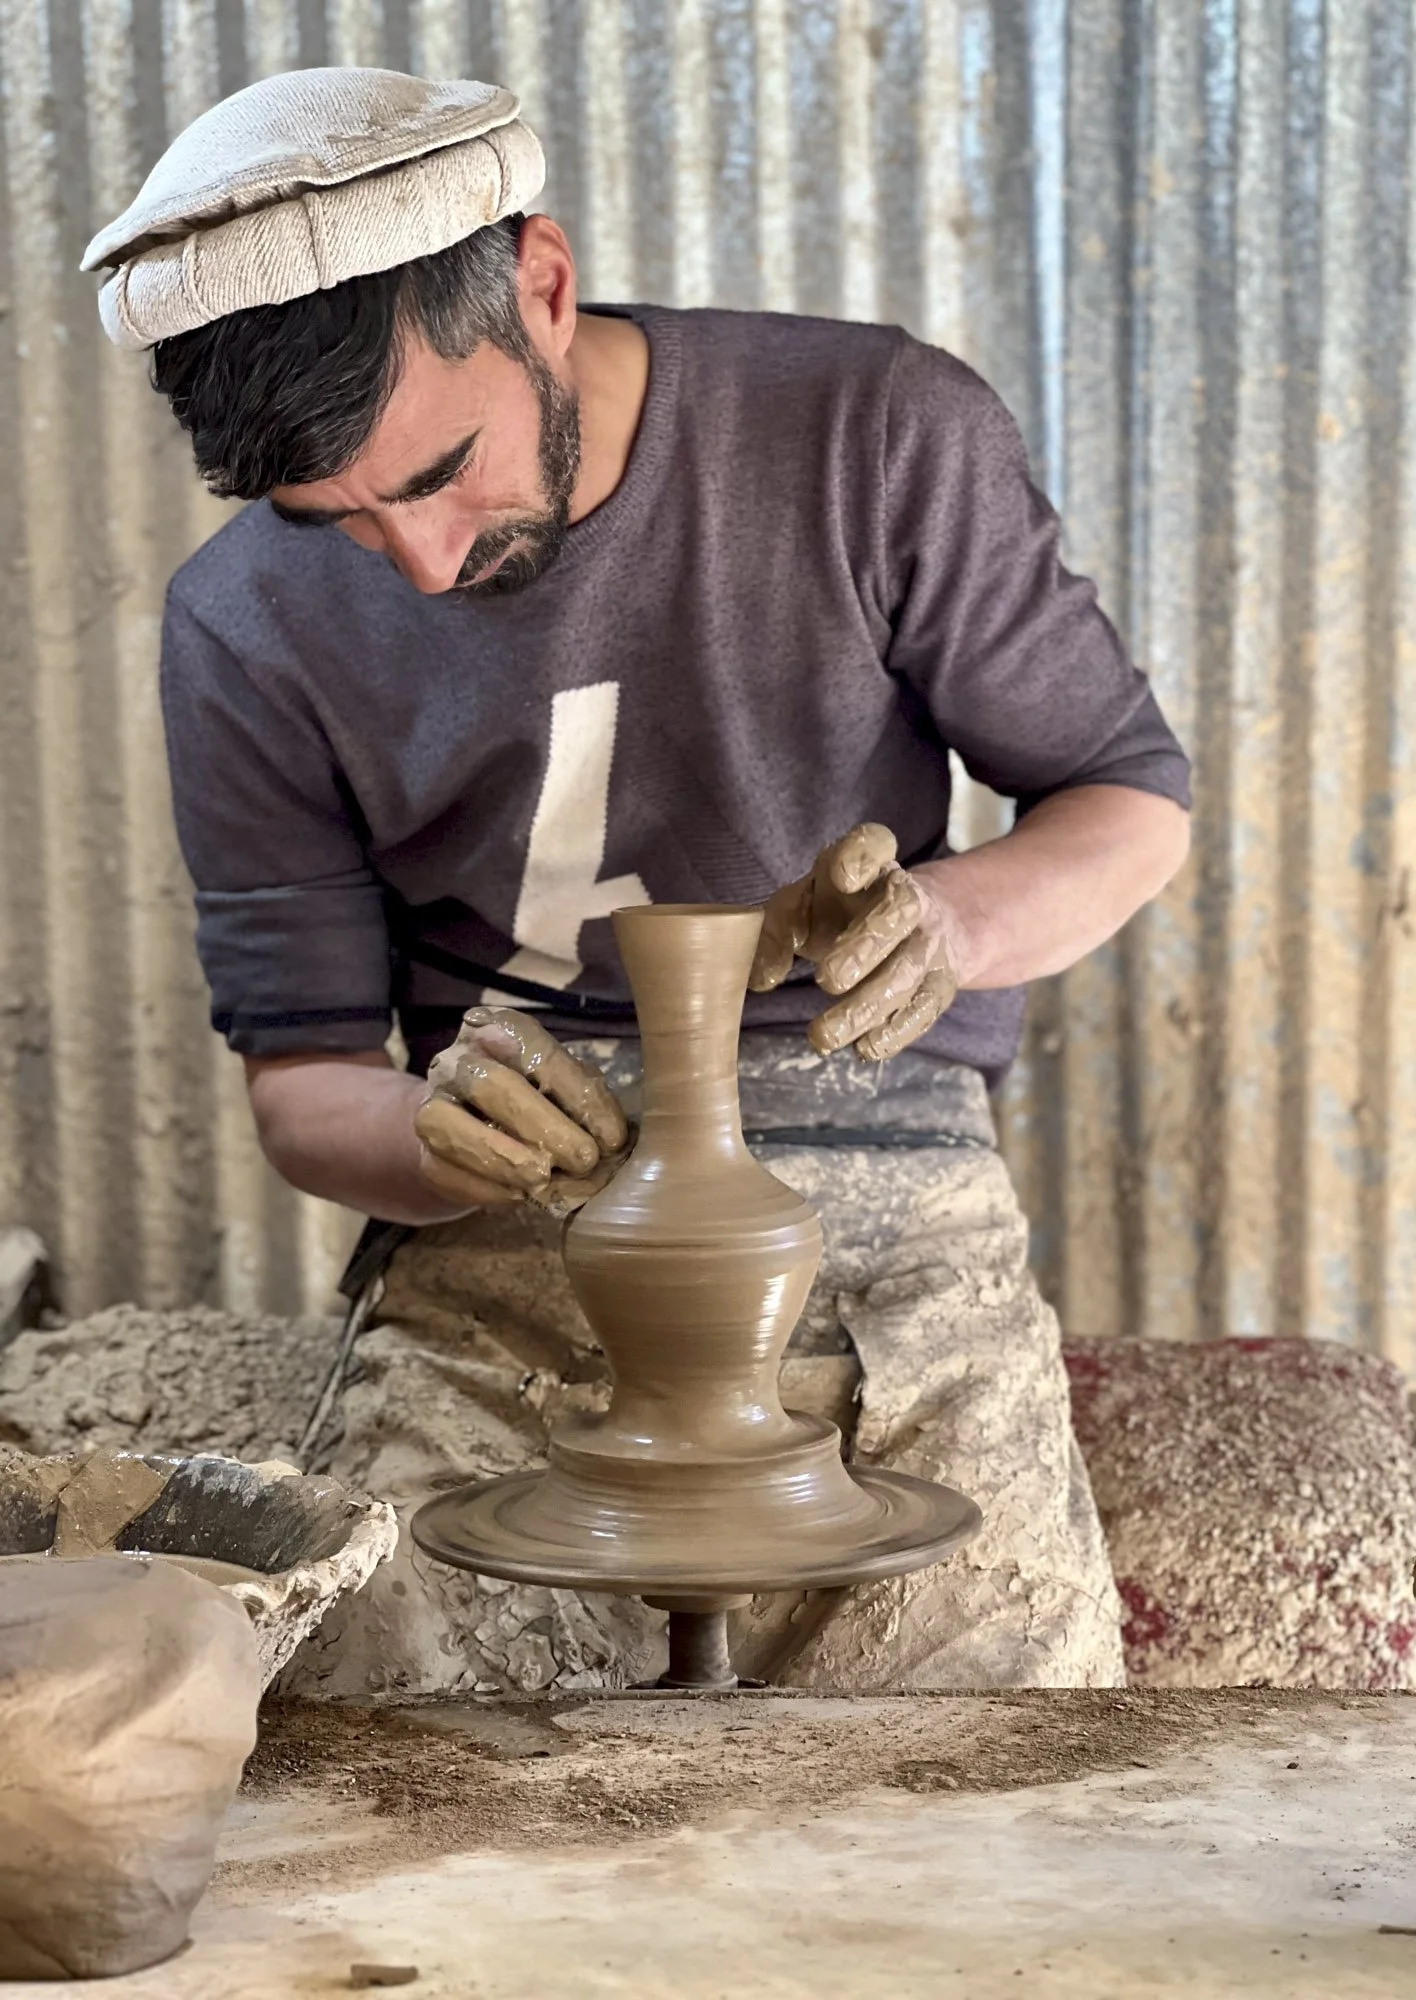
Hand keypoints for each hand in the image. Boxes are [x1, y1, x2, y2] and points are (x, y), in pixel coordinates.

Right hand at [414, 1008, 630, 1215]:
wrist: (471, 1130)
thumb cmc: (535, 1102)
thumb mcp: (563, 1088)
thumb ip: (585, 1102)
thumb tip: (613, 1140)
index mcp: (498, 1031)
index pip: (537, 1053)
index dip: (578, 1096)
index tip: (612, 1136)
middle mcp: (458, 1061)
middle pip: (494, 1086)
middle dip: (544, 1127)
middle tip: (583, 1160)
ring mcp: (431, 1106)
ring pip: (455, 1129)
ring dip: (508, 1159)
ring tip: (546, 1179)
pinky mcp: (423, 1155)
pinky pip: (447, 1172)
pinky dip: (488, 1187)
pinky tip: (519, 1193)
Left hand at [748, 823, 958, 1060]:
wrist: (915, 924)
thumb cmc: (842, 909)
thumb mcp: (804, 905)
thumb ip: (777, 931)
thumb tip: (761, 979)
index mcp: (870, 863)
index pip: (873, 845)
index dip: (861, 857)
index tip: (843, 876)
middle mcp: (907, 896)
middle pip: (897, 912)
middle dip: (864, 946)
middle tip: (826, 979)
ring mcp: (929, 940)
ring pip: (907, 968)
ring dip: (868, 1005)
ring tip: (823, 1035)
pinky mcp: (940, 981)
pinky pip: (925, 1007)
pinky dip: (896, 1031)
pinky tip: (865, 1047)